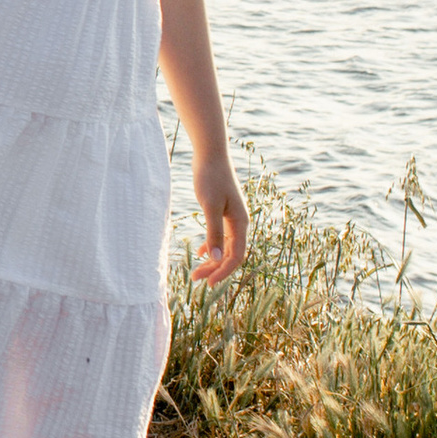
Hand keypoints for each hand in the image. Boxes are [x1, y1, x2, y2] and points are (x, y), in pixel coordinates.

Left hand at [188, 156, 248, 286]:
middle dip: (215, 269)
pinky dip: (211, 245)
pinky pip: (221, 236)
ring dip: (212, 260)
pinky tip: (201, 251)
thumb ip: (213, 232)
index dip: (223, 272)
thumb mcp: (210, 206)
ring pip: (224, 246)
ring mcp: (232, 217)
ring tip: (196, 271)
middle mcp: (240, 223)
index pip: (236, 256)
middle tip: (196, 279)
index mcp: (240, 223)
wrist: (211, 154)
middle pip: (230, 254)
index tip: (208, 283)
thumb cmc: (210, 177)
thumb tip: (214, 258)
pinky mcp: (223, 212)